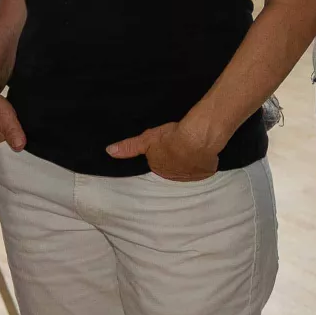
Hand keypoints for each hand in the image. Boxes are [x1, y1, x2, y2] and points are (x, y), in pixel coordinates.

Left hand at [107, 121, 221, 181]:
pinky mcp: (206, 172)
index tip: (167, 145)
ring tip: (193, 147)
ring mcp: (191, 176)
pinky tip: (203, 152)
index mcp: (159, 169)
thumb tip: (109, 151)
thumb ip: (129, 147)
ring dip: (190, 162)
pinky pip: (204, 169)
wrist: (197, 138)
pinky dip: (204, 162)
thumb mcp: (147, 139)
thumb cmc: (170, 138)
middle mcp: (174, 176)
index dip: (162, 154)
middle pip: (173, 168)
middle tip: (180, 145)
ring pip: (189, 169)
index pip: (158, 163)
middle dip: (175, 159)